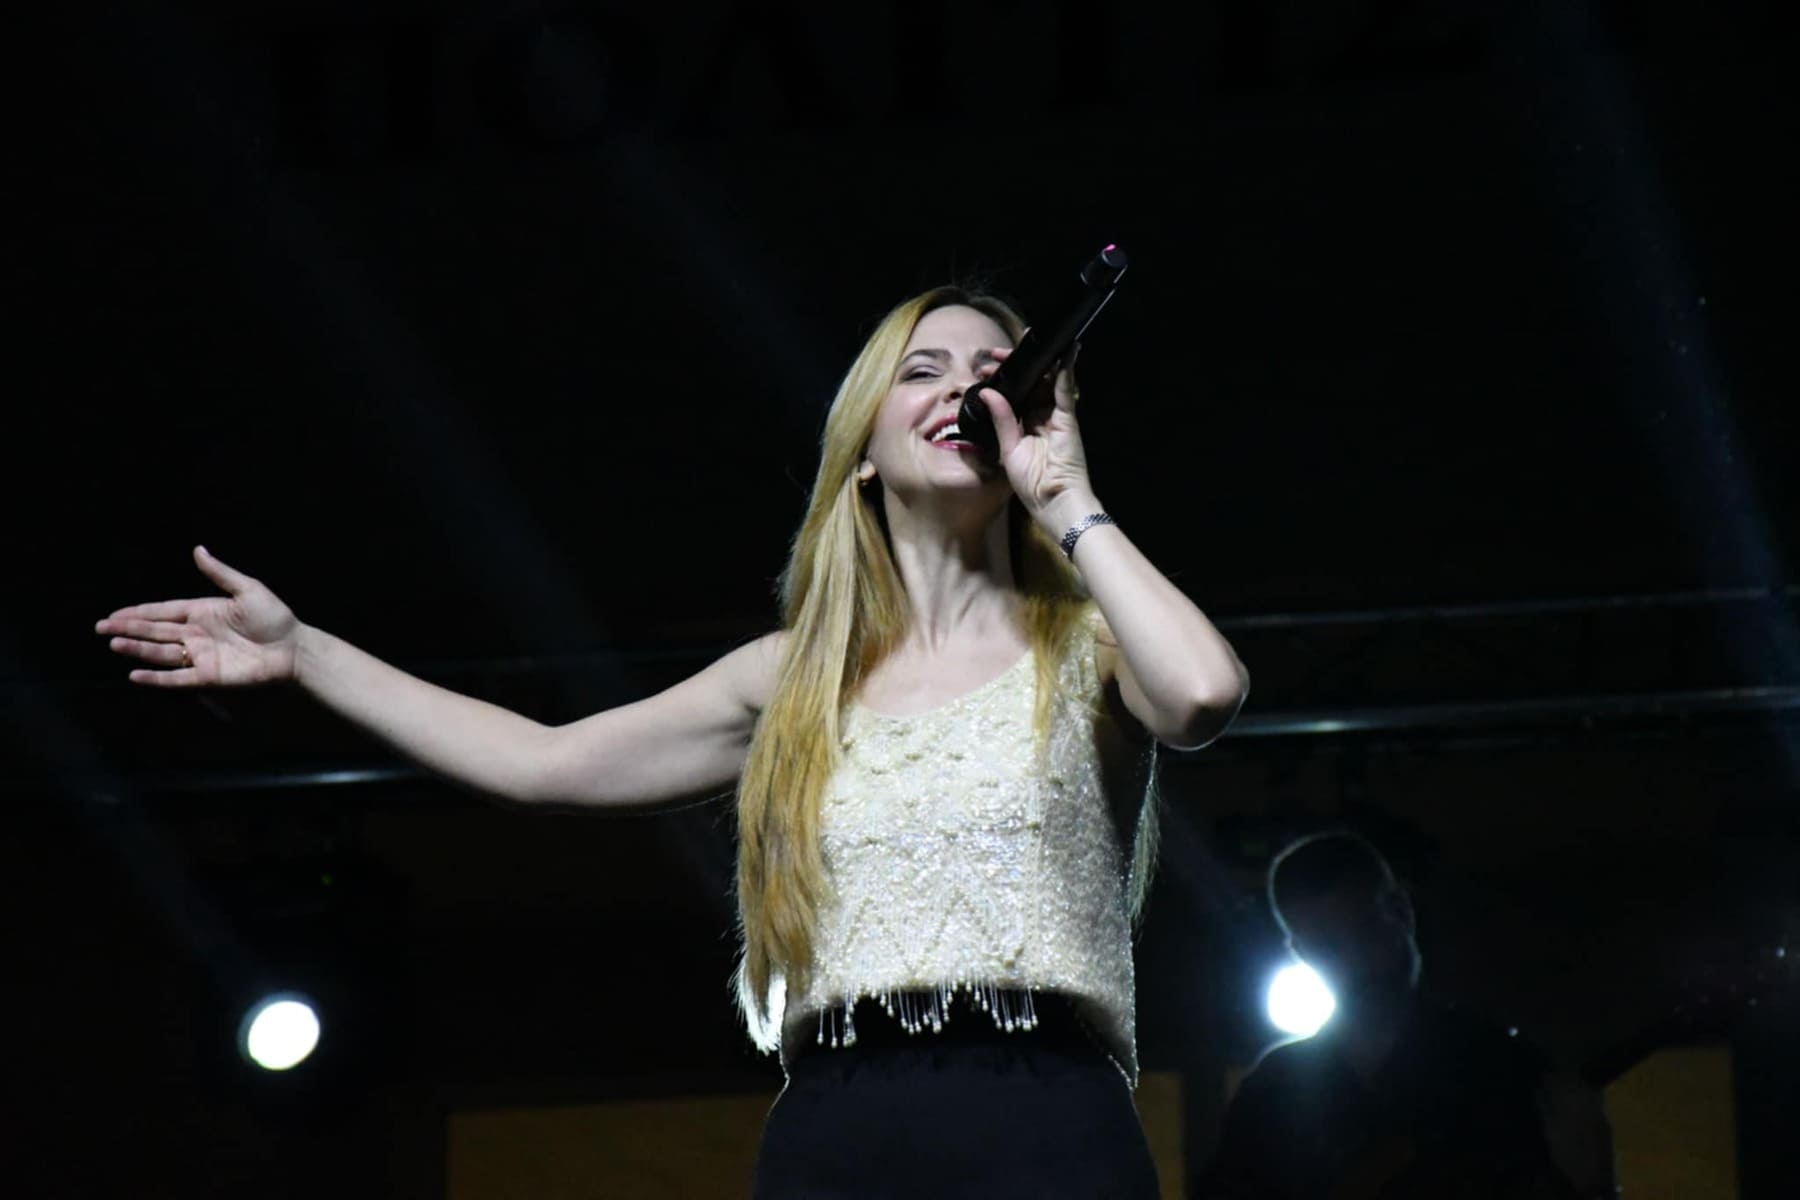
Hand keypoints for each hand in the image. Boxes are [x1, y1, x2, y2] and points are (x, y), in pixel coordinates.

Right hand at [95, 546, 301, 686]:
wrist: (294, 648)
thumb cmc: (275, 617)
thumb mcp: (248, 589)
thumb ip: (220, 573)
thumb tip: (197, 549)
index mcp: (203, 612)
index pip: (164, 611)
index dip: (139, 612)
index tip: (114, 613)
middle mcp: (197, 634)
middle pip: (156, 631)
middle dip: (128, 628)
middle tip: (100, 628)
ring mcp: (201, 655)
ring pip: (160, 653)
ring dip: (137, 649)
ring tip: (114, 644)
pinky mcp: (209, 675)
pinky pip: (177, 678)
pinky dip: (157, 678)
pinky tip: (135, 675)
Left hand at [971, 343, 1100, 534]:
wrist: (1053, 501)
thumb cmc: (1032, 483)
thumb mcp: (1008, 448)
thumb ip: (1001, 419)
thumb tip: (988, 393)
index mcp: (1026, 425)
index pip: (1015, 395)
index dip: (1003, 380)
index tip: (984, 369)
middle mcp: (1043, 417)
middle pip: (1031, 384)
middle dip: (1014, 367)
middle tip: (993, 356)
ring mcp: (1057, 416)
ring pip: (1047, 382)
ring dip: (1034, 363)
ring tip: (1018, 347)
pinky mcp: (1069, 419)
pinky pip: (1066, 390)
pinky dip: (1066, 370)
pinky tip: (1065, 352)